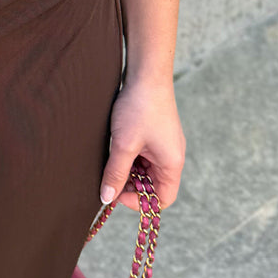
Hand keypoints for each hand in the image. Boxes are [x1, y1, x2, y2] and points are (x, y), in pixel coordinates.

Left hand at [99, 74, 185, 209]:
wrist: (146, 74)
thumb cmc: (139, 109)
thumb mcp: (124, 145)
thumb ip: (115, 174)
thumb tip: (106, 198)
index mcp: (172, 163)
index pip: (162, 199)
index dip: (140, 202)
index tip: (117, 193)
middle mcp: (172, 157)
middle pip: (153, 186)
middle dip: (132, 186)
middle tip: (110, 179)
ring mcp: (164, 146)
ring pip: (146, 172)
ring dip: (129, 172)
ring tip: (111, 162)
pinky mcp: (155, 135)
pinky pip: (143, 157)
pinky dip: (130, 158)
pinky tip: (115, 150)